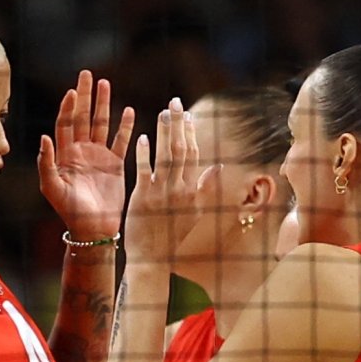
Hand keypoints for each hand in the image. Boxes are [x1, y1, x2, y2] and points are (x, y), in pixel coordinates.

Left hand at [38, 70, 135, 240]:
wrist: (93, 229)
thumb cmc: (69, 211)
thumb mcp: (52, 188)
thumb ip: (46, 163)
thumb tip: (44, 136)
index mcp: (65, 155)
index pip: (65, 124)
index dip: (67, 107)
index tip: (71, 91)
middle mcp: (81, 152)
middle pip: (83, 117)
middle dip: (85, 96)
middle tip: (87, 74)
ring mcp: (99, 157)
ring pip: (101, 124)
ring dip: (104, 105)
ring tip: (106, 84)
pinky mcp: (115, 165)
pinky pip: (121, 141)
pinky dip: (125, 127)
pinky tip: (129, 110)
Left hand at [125, 99, 215, 260]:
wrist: (154, 258)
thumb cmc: (173, 236)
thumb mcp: (195, 213)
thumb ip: (205, 189)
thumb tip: (217, 167)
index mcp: (192, 191)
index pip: (193, 155)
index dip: (190, 133)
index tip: (188, 114)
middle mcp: (179, 189)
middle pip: (181, 150)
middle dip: (178, 124)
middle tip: (174, 102)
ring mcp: (161, 193)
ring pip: (165, 157)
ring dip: (164, 133)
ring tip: (162, 112)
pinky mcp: (143, 198)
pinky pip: (144, 172)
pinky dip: (145, 155)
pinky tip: (143, 138)